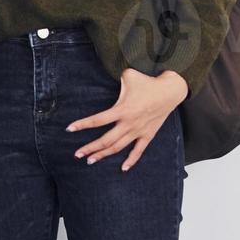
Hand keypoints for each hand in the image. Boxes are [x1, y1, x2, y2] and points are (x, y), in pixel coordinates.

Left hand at [68, 69, 187, 170]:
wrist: (170, 90)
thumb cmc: (147, 81)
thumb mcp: (128, 75)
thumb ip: (113, 76)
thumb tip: (103, 70)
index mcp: (122, 109)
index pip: (98, 120)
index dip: (82, 125)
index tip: (69, 129)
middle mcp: (129, 123)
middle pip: (106, 140)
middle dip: (90, 148)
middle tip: (77, 154)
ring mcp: (139, 131)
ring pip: (118, 147)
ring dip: (104, 155)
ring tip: (90, 160)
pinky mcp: (148, 135)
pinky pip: (138, 151)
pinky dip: (131, 161)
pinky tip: (122, 169)